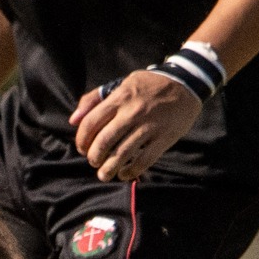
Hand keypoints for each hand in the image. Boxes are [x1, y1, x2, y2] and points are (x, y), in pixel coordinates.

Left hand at [69, 71, 204, 181]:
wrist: (185, 83)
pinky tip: (124, 174)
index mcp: (120, 98)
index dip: (82, 139)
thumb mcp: (121, 83)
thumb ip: (94, 99)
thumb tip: (73, 120)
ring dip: (108, 169)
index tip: (82, 148)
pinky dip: (130, 171)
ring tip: (104, 174)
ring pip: (121, 154)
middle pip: (104, 141)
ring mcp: (149, 126)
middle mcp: (132, 112)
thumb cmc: (149, 85)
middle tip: (93, 162)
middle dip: (94, 157)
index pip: (91, 122)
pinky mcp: (163, 138)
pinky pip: (143, 160)